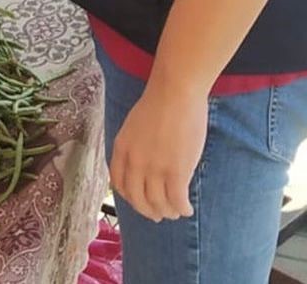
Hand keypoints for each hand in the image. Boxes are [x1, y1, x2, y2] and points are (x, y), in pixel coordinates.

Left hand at [109, 79, 206, 221]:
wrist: (175, 92)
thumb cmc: (159, 103)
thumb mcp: (134, 126)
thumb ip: (134, 147)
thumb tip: (142, 166)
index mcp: (121, 148)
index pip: (119, 184)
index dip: (130, 197)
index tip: (139, 200)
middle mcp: (134, 161)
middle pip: (137, 199)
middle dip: (148, 211)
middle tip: (158, 214)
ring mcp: (155, 168)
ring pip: (158, 204)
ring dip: (167, 212)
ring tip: (175, 211)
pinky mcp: (176, 171)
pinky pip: (176, 201)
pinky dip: (181, 209)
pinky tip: (186, 208)